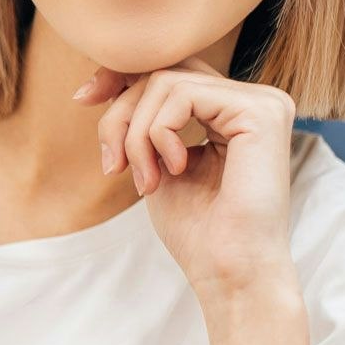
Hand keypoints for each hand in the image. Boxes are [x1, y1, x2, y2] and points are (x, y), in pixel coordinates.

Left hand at [74, 57, 300, 299]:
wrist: (229, 274)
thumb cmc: (197, 230)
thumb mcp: (157, 160)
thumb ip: (145, 118)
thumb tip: (109, 77)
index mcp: (232, 110)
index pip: (171, 70)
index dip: (122, 76)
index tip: (82, 98)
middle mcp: (252, 99)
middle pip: (165, 71)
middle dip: (122, 112)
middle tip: (113, 165)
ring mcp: (262, 101)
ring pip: (167, 81)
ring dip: (137, 133)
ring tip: (145, 179)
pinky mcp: (260, 110)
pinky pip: (183, 94)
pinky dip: (159, 132)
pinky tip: (172, 170)